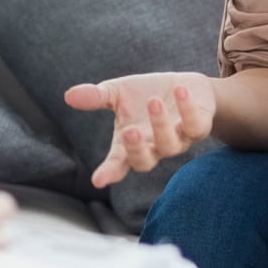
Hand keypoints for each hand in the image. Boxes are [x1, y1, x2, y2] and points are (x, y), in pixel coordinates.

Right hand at [64, 72, 216, 187]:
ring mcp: (178, 140)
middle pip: (145, 162)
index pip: (118, 163)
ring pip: (170, 145)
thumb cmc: (146, 94)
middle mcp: (154, 147)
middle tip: (129, 132)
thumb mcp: (117, 93)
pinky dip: (188, 109)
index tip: (98, 180)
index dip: (109, 172)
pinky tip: (180, 90)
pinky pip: (196, 126)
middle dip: (137, 149)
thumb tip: (69, 96)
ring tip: (153, 100)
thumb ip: (95, 97)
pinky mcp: (198, 128)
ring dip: (161, 124)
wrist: (185, 87)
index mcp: (131, 142)